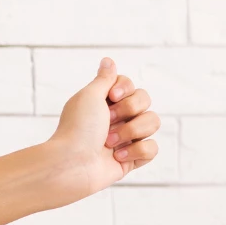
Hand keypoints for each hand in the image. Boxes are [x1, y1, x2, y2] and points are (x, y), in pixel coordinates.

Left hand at [46, 56, 159, 198]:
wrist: (72, 164)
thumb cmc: (77, 128)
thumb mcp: (89, 96)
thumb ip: (104, 79)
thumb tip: (108, 60)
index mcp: (105, 102)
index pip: (131, 85)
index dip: (126, 89)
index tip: (111, 97)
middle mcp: (117, 118)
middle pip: (145, 100)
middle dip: (129, 110)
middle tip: (108, 121)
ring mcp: (126, 138)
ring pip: (153, 122)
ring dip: (130, 132)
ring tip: (108, 143)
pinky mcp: (133, 159)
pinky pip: (152, 148)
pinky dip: (136, 152)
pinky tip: (117, 157)